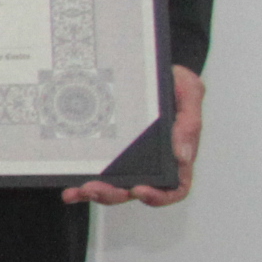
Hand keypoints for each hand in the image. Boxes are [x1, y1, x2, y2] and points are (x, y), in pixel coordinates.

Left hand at [66, 65, 202, 205]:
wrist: (146, 65)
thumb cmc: (173, 81)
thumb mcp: (189, 91)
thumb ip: (190, 121)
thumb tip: (183, 156)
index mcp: (176, 153)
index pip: (174, 187)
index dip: (160, 196)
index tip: (140, 189)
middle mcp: (151, 160)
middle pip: (135, 190)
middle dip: (114, 194)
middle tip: (95, 188)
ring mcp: (127, 157)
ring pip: (113, 186)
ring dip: (95, 192)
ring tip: (80, 189)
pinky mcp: (106, 149)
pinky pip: (94, 169)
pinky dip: (80, 180)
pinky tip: (70, 186)